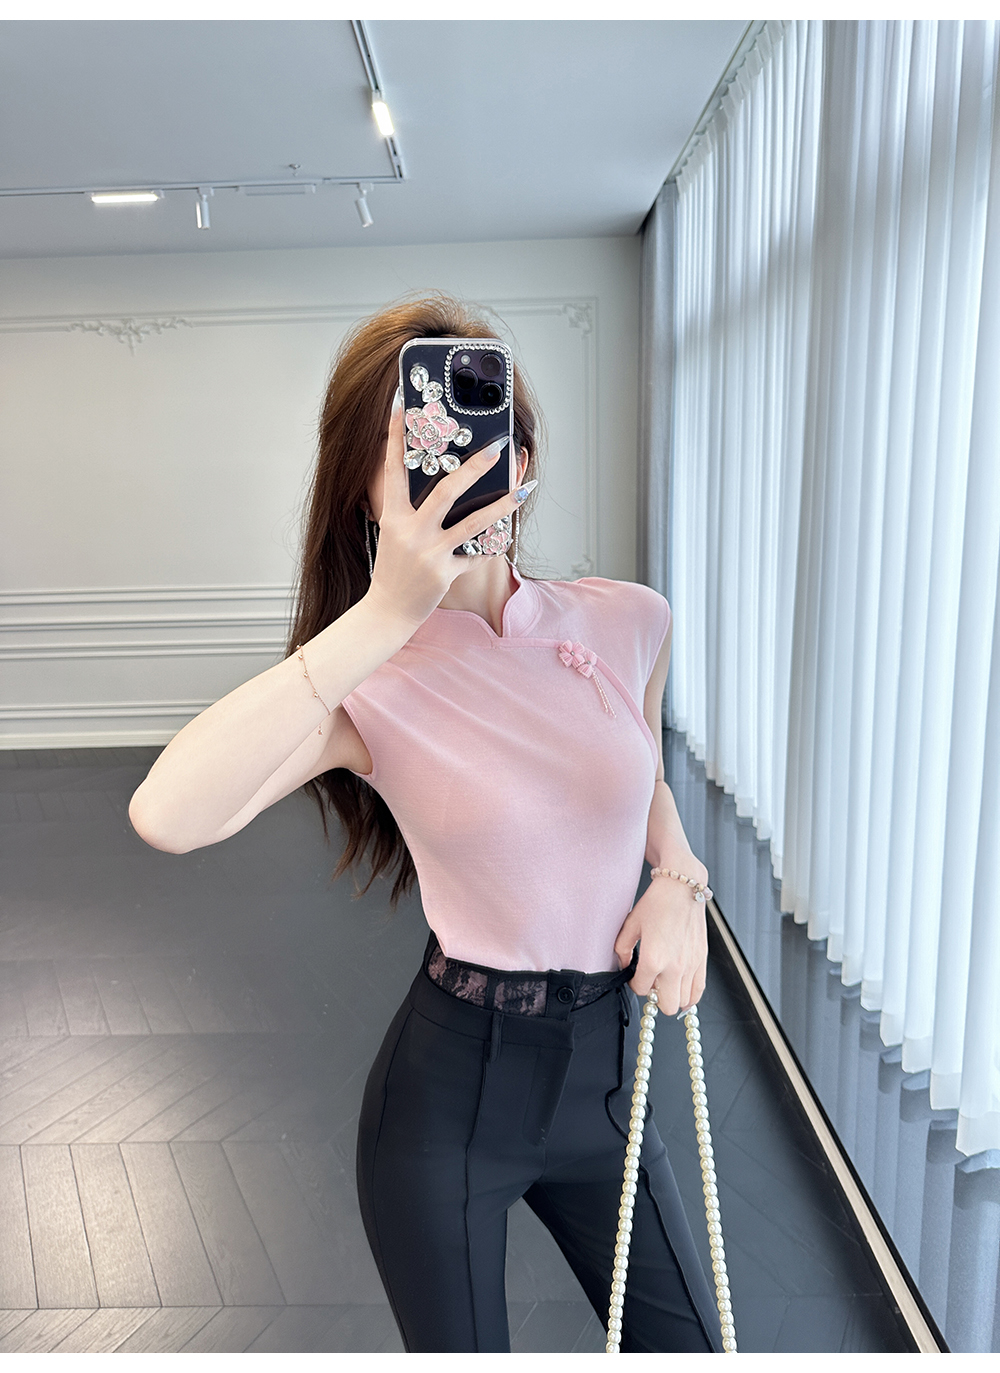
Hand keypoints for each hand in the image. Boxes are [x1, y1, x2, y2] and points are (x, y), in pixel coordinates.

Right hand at [364, 393, 528, 628]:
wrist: (387, 612)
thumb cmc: (393, 568)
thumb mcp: (394, 534)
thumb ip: (411, 510)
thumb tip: (442, 484)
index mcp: (393, 516)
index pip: (394, 469)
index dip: (394, 436)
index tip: (399, 405)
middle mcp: (410, 531)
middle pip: (446, 491)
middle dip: (475, 468)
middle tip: (497, 448)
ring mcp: (429, 553)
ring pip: (473, 522)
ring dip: (502, 504)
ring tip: (523, 489)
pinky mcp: (445, 573)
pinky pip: (476, 554)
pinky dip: (491, 544)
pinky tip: (507, 533)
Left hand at [613, 875, 707, 1015]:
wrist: (682, 888)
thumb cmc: (657, 903)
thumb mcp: (631, 924)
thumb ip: (622, 949)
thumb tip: (624, 966)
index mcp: (653, 958)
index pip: (641, 989)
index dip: (634, 984)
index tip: (635, 975)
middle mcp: (674, 966)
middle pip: (665, 1005)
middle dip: (655, 997)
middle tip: (651, 981)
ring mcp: (691, 965)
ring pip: (684, 1003)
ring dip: (672, 996)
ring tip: (665, 981)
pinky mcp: (702, 960)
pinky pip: (699, 991)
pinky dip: (690, 995)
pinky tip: (680, 986)